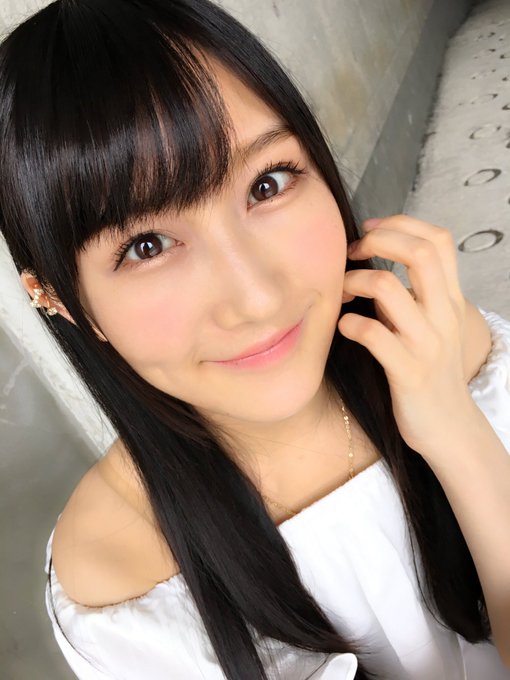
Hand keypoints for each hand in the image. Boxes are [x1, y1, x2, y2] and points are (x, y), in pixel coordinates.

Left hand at [339, 214, 479, 455]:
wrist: (449, 426)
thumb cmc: (430, 371)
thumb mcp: (432, 325)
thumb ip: (414, 294)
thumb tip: (376, 262)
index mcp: (449, 299)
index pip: (438, 239)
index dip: (401, 223)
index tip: (369, 229)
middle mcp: (443, 315)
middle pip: (418, 252)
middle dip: (377, 241)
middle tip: (352, 254)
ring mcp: (427, 343)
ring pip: (388, 287)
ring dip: (354, 281)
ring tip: (342, 293)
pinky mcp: (407, 372)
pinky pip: (372, 335)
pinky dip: (349, 324)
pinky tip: (345, 327)